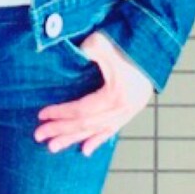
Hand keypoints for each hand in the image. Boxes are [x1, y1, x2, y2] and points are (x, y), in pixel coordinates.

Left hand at [34, 31, 154, 155]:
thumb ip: (92, 49)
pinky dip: (97, 140)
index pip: (82, 110)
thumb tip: (80, 54)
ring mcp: (128, 111)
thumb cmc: (130, 44)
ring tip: (53, 147)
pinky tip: (85, 150)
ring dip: (73, 139)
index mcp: (116, 95)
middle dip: (61, 130)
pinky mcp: (130, 110)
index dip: (60, 113)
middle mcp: (122, 109)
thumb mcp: (107, 43)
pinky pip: (111, 129)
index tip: (41, 114)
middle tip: (38, 136)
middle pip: (86, 124)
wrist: (156, 46)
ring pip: (96, 130)